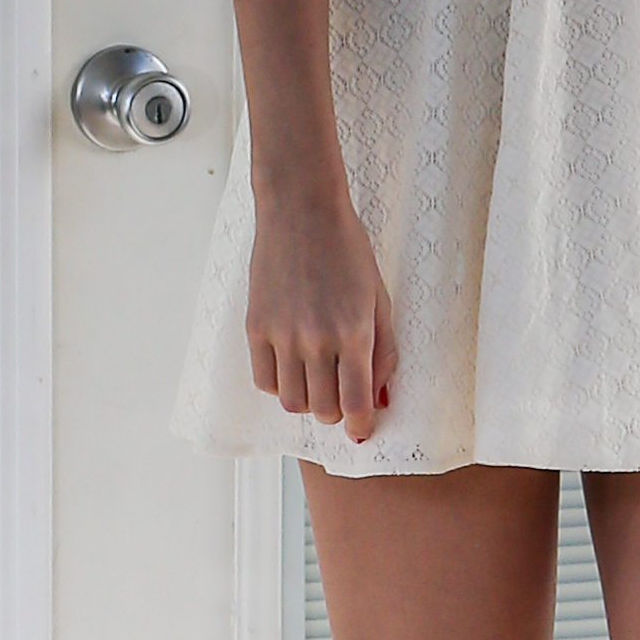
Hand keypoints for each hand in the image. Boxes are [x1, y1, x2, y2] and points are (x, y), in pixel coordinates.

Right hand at [246, 187, 397, 442]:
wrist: (302, 210)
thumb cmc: (348, 249)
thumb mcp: (379, 297)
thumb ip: (383, 352)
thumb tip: (379, 401)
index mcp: (354, 332)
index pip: (355, 405)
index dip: (360, 426)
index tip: (361, 430)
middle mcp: (316, 339)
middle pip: (323, 410)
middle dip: (336, 410)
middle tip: (341, 391)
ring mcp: (282, 335)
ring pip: (292, 403)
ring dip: (308, 400)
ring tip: (317, 376)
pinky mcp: (255, 327)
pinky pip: (264, 381)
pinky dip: (279, 384)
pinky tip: (291, 363)